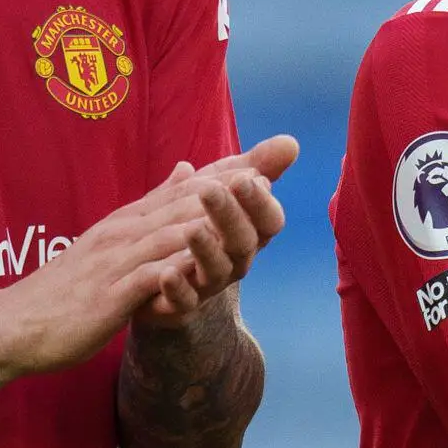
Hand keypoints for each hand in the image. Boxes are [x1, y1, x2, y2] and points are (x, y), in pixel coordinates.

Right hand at [0, 135, 296, 369]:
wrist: (13, 326)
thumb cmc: (67, 289)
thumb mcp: (112, 240)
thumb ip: (151, 207)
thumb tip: (186, 169)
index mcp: (130, 220)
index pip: (187, 187)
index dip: (229, 169)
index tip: (270, 152)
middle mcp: (126, 232)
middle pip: (187, 200)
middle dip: (232, 181)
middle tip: (275, 160)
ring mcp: (117, 262)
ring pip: (172, 233)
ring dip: (212, 216)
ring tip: (251, 201)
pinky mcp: (110, 296)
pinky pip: (147, 280)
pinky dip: (174, 270)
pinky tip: (202, 265)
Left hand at [136, 135, 298, 326]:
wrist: (156, 279)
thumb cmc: (197, 226)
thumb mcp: (219, 189)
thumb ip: (252, 167)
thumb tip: (291, 142)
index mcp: (247, 232)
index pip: (267, 220)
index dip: (260, 202)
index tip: (247, 178)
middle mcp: (234, 260)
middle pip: (243, 242)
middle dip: (232, 216)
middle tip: (215, 190)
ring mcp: (208, 284)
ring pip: (217, 271)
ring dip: (206, 250)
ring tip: (192, 229)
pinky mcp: (178, 305)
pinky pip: (183, 301)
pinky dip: (177, 288)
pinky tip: (165, 272)